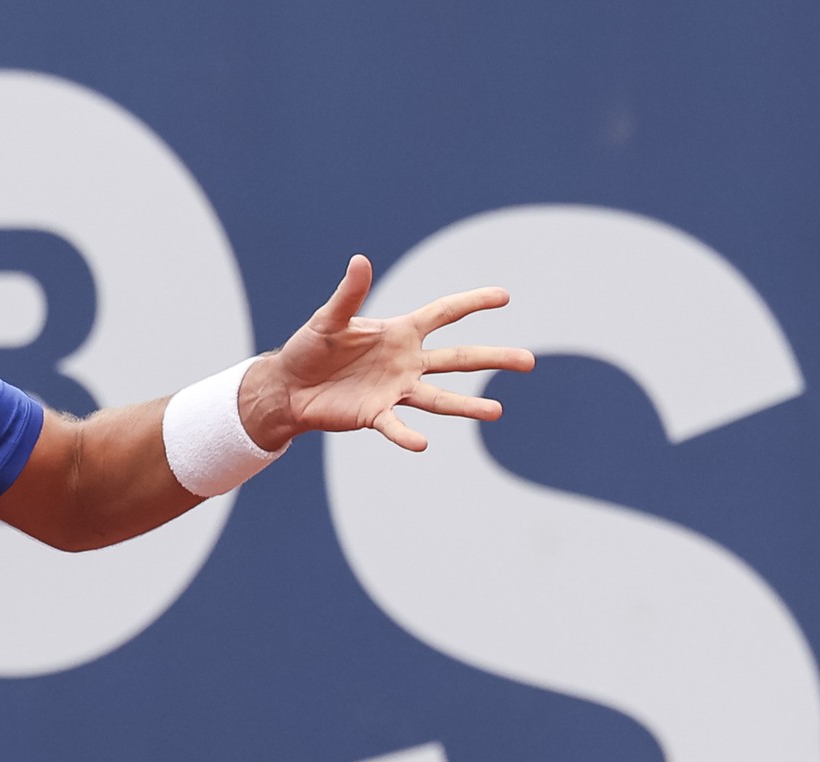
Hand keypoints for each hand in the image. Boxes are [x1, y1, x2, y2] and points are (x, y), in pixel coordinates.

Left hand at [241, 258, 532, 454]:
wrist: (289, 387)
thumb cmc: (310, 348)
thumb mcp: (328, 319)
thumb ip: (349, 294)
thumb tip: (360, 260)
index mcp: (400, 332)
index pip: (445, 313)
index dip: (473, 303)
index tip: (505, 296)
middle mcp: (406, 362)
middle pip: (458, 358)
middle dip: (493, 358)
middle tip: (529, 361)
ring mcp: (395, 390)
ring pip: (439, 397)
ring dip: (467, 405)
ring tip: (497, 412)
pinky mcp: (376, 415)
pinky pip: (396, 427)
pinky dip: (407, 435)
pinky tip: (423, 444)